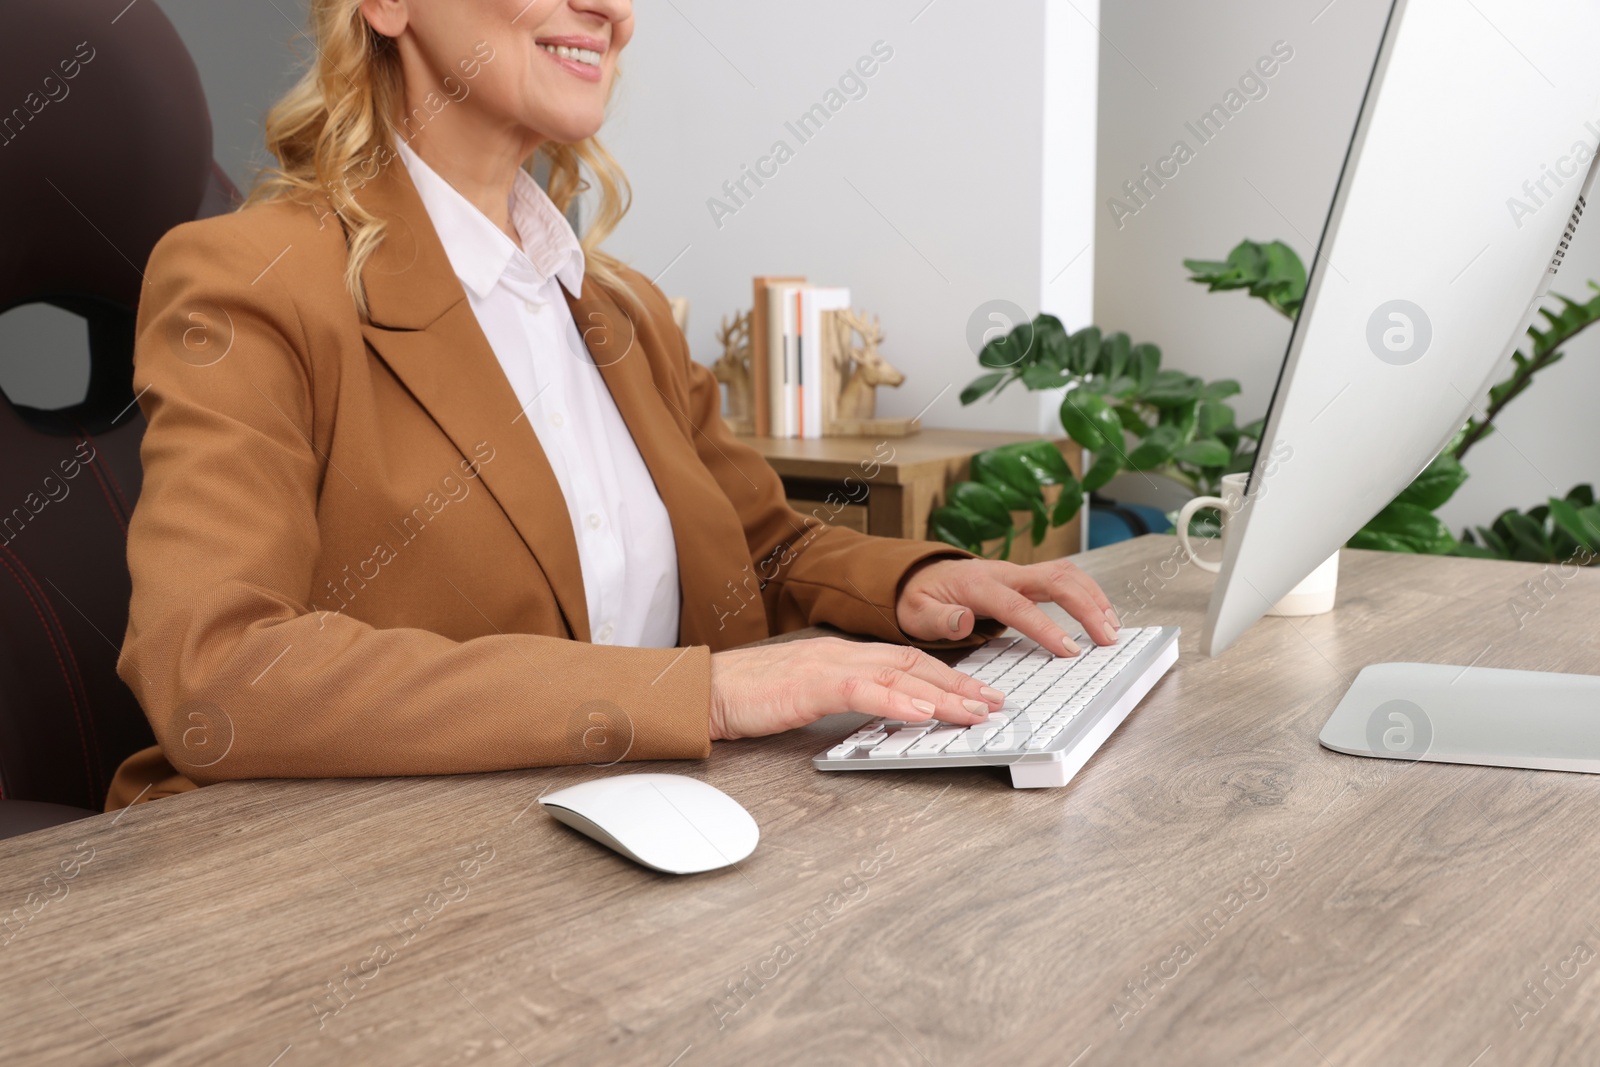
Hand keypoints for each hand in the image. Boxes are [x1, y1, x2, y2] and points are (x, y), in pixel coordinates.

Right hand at [708, 637, 1004, 741]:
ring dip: (942, 693)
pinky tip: (922, 711)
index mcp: (840, 654)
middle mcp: (840, 653)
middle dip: (959, 683)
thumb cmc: (745, 697)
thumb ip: (842, 697)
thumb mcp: (806, 695)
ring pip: (897, 673)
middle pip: (913, 663)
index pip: (906, 660)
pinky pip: (862, 690)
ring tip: (974, 710)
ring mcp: (826, 665)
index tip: (978, 693)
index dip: (947, 676)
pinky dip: (897, 700)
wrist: (700, 691)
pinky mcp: (809, 684)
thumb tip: (880, 713)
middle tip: (995, 702)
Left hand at [895, 557, 1119, 654]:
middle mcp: (1005, 574)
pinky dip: (1087, 594)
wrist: (922, 576)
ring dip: (1093, 597)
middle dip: (1086, 606)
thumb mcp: (917, 613)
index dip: (1045, 627)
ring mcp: (1019, 573)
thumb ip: (939, 619)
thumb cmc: (922, 598)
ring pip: (1066, 574)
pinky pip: (1065, 578)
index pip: (1018, 606)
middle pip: (1055, 579)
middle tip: (1107, 637)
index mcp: (979, 585)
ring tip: (1112, 628)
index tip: (1068, 650)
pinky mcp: (1028, 578)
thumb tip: (963, 622)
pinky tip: (1100, 615)